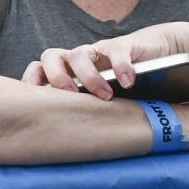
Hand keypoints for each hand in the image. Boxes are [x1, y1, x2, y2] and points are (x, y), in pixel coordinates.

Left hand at [23, 24, 188, 99]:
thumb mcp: (96, 100)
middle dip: (57, 77)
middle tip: (71, 96)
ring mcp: (97, 51)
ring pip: (79, 54)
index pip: (38, 69)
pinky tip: (129, 83)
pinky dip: (121, 67)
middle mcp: (77, 60)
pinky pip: (116, 51)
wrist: (156, 54)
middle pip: (51, 56)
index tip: (33, 99)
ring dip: (89, 76)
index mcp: (65, 71)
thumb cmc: (119, 84)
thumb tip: (60, 144)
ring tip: (106, 96)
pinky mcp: (122, 45)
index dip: (32, 80)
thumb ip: (79, 112)